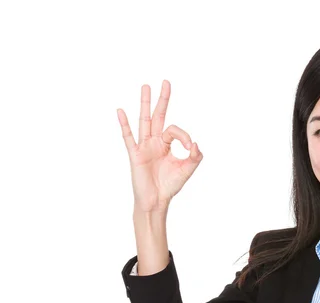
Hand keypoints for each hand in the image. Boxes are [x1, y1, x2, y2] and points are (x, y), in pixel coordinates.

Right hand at [117, 80, 202, 211]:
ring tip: (146, 86)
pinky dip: (124, 124)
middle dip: (162, 100)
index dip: (184, 136)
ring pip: (144, 121)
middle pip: (158, 116)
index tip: (190, 148)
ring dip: (145, 104)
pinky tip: (120, 110)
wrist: (156, 201)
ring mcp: (143, 147)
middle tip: (166, 82)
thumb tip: (196, 144)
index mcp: (166, 144)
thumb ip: (195, 157)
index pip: (175, 130)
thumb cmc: (169, 186)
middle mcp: (154, 142)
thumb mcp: (187, 170)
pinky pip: (128, 137)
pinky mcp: (135, 155)